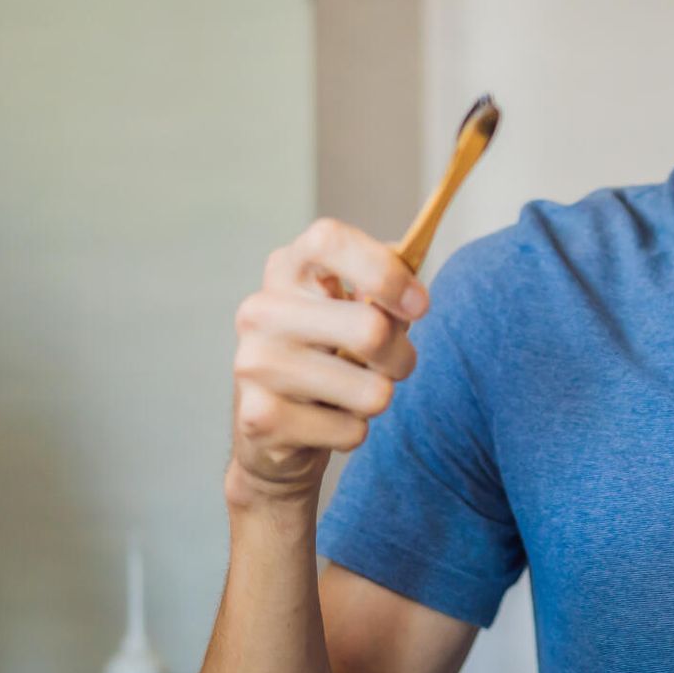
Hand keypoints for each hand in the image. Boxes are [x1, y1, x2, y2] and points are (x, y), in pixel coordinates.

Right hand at [227, 217, 427, 506]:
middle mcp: (261, 310)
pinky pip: (351, 431)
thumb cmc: (328, 353)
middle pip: (370, 329)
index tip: (419, 305)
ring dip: (379, 398)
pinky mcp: (258, 418)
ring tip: (352, 394)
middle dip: (403, 357)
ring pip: (372, 391)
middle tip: (395, 364)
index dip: (386, 271)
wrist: (272, 424)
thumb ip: (383, 293)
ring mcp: (254, 364)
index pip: (329, 240)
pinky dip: (353, 432)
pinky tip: (323, 422)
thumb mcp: (353, 309)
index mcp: (288, 269)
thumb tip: (412, 295)